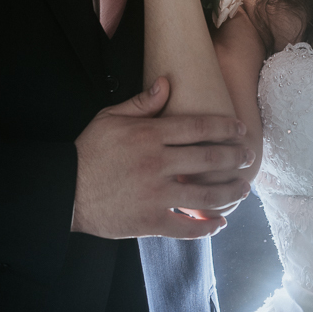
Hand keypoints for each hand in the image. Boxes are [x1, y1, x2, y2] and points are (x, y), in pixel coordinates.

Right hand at [71, 77, 252, 238]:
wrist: (64, 191)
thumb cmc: (88, 151)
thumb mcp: (110, 117)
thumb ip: (141, 103)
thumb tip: (166, 84)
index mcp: (150, 135)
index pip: (199, 128)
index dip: (225, 128)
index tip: (240, 130)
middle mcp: (158, 163)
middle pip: (208, 159)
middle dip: (234, 157)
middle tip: (249, 157)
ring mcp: (155, 194)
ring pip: (204, 195)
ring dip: (230, 192)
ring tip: (244, 189)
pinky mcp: (149, 222)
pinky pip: (185, 227)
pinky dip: (205, 227)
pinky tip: (219, 223)